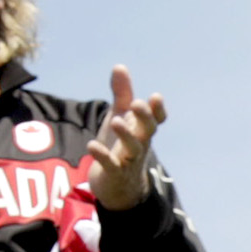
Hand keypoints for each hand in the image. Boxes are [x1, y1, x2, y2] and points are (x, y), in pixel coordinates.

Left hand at [83, 64, 167, 211]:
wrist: (117, 185)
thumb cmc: (120, 145)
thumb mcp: (120, 117)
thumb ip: (121, 94)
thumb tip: (120, 66)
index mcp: (142, 130)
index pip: (156, 120)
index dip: (157, 110)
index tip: (156, 97)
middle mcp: (140, 144)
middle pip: (147, 131)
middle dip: (143, 118)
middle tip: (136, 103)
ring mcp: (128, 160)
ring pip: (132, 148)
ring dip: (126, 135)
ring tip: (116, 121)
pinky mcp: (114, 173)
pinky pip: (111, 165)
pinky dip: (103, 156)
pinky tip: (92, 145)